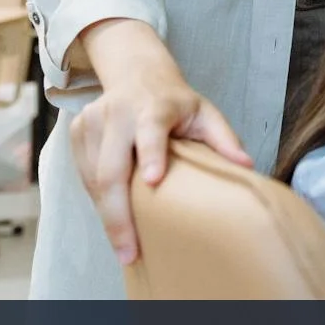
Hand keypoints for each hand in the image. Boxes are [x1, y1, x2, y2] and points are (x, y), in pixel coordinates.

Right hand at [73, 19, 252, 264]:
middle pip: (112, 168)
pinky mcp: (78, 131)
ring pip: (94, 177)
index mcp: (155, 106)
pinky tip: (111, 217)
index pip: (151, 129)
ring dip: (106, 214)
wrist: (137, 72)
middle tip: (129, 252)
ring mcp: (94, 120)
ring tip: (123, 245)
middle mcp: (119, 111)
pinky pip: (84, 174)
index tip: (153, 180)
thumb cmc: (176, 102)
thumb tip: (246, 166)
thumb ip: (224, 138)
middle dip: (118, 214)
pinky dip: (97, 200)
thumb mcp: (205, 113)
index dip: (152, 153)